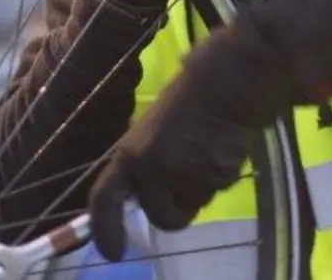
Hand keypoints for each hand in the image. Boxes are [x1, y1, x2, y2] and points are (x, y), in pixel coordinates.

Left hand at [87, 16, 291, 260]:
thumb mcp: (155, 131)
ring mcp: (183, 175)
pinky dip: (223, 174)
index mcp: (130, 154)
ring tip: (209, 150)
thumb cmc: (191, 97)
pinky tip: (225, 145)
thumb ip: (148, 162)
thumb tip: (148, 193)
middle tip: (190, 175)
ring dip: (202, 187)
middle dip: (178, 206)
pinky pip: (217, 190)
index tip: (111, 252)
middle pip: (162, 216)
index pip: (104, 199)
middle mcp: (150, 169)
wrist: (227, 79)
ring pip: (194, 205)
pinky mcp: (214, 177)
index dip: (105, 230)